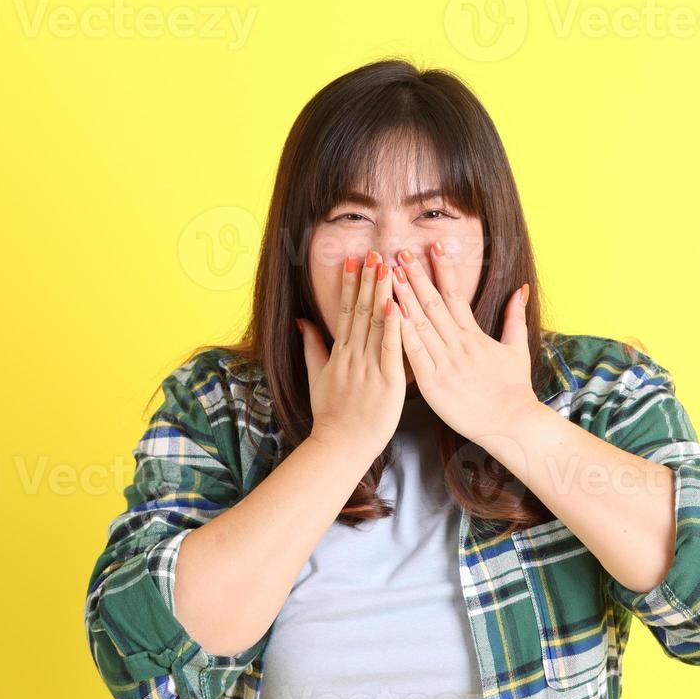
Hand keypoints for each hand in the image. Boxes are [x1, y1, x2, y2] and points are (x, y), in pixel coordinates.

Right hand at [296, 251, 405, 453]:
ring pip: (377, 324)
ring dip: (382, 294)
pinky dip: (395, 327)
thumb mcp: (316, 377)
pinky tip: (398, 305)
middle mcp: (354, 355)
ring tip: (389, 267)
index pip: (345, 311)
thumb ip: (312, 347)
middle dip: (368, 280)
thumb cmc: (331, 414)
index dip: (349, 284)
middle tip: (375, 252)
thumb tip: (301, 320)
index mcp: (340, 353)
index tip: (353, 260)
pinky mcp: (388, 382)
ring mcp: (370, 367)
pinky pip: (391, 350)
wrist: (339, 446)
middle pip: (361, 310)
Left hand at [389, 241, 540, 444]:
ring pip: (421, 325)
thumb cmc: (514, 388)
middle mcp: (458, 345)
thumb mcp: (517, 348)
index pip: (456, 294)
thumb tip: (521, 289)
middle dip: (416, 276)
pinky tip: (390, 315)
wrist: (512, 423)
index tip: (434, 246)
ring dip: (404, 298)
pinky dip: (402, 334)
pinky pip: (414, 355)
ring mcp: (445, 364)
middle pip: (433, 304)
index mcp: (474, 335)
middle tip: (401, 252)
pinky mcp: (434, 385)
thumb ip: (515, 317)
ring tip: (389, 275)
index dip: (444, 269)